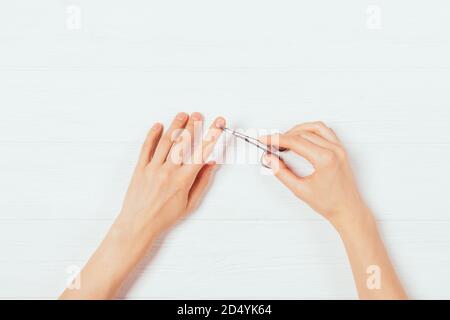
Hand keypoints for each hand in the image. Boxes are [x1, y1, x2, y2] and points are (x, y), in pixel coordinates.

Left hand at [116, 112, 225, 242]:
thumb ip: (202, 181)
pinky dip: (152, 135)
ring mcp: (153, 168)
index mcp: (183, 179)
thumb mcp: (190, 203)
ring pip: (166, 141)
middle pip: (183, 142)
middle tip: (198, 115)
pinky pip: (146, 147)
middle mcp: (168, 171)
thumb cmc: (165, 217)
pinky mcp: (140, 168)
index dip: (212, 135)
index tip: (218, 123)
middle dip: (193, 126)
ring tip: (182, 115)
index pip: (202, 152)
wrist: (139, 224)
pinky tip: (158, 125)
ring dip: (175, 126)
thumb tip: (211, 163)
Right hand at [260, 121, 366, 228]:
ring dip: (298, 130)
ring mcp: (339, 148)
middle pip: (303, 133)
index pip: (295, 142)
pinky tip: (303, 137)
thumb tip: (270, 160)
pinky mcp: (341, 150)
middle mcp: (334, 150)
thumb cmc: (330, 203)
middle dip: (285, 136)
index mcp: (325, 159)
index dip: (276, 139)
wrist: (347, 210)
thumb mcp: (300, 189)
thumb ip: (282, 173)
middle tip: (272, 145)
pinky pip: (326, 131)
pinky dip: (312, 131)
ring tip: (286, 140)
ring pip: (315, 127)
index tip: (265, 139)